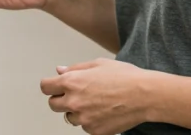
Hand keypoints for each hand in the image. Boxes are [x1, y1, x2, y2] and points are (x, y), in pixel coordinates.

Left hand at [41, 59, 159, 134]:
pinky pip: (85, 127)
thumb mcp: (98, 64)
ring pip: (69, 117)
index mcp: (72, 82)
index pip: (45, 87)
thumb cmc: (125, 77)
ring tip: (95, 102)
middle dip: (61, 99)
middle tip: (77, 94)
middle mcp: (74, 101)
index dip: (50, 85)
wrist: (145, 95)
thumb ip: (75, 68)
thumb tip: (60, 71)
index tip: (55, 86)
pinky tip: (104, 111)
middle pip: (53, 105)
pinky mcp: (94, 131)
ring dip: (76, 111)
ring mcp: (83, 119)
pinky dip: (90, 121)